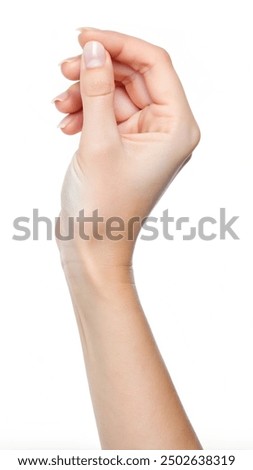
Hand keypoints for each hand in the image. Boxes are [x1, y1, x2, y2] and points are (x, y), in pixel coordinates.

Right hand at [54, 30, 199, 266]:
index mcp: (177, 128)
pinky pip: (108, 114)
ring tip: (60, 106)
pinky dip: (86, 112)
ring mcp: (147, 138)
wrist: (92, 248)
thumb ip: (96, 90)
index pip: (155, 64)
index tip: (85, 37)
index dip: (119, 44)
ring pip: (117, 94)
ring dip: (86, 93)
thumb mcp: (98, 142)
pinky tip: (66, 124)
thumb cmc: (103, 208)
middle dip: (98, 70)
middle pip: (135, 77)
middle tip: (64, 69)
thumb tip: (94, 49)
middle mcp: (168, 130)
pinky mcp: (127, 146)